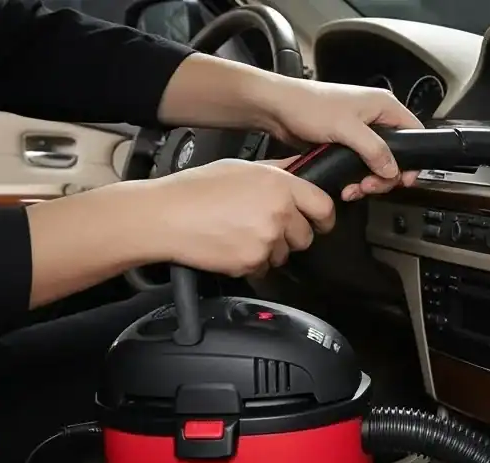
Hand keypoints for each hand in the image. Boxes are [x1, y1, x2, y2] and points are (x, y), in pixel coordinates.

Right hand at [141, 158, 334, 278]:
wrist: (166, 216)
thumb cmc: (197, 189)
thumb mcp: (241, 167)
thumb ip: (277, 171)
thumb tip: (299, 170)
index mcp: (280, 185)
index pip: (323, 207)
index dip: (323, 218)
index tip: (319, 223)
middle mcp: (279, 212)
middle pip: (306, 236)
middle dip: (291, 236)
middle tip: (265, 228)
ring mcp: (267, 239)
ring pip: (284, 254)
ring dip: (270, 250)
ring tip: (241, 235)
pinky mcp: (252, 262)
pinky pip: (263, 269)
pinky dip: (251, 263)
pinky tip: (230, 247)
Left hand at [256, 78, 423, 202]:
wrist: (278, 108)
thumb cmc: (310, 106)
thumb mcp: (346, 128)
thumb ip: (374, 149)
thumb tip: (393, 170)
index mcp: (383, 106)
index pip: (413, 132)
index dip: (412, 158)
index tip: (403, 179)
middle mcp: (376, 118)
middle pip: (396, 155)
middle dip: (385, 176)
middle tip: (370, 186)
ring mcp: (361, 132)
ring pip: (378, 164)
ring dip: (369, 181)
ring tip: (354, 190)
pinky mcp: (347, 144)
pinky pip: (361, 167)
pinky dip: (356, 180)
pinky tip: (346, 187)